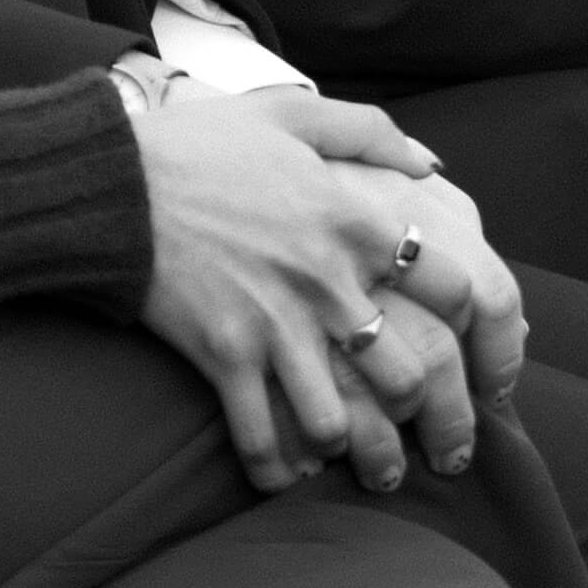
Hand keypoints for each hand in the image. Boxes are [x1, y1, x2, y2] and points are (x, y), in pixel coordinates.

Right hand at [133, 89, 524, 490]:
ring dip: (350, 447)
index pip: (456, 284)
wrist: (109, 181)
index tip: (473, 349)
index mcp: (355, 221)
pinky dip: (277, 467)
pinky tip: (287, 473)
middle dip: (420, 412)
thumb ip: (371, 132)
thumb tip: (431, 166)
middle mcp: (328, 281)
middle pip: (410, 374)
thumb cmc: (200, 147)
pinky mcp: (223, 356)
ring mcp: (275, 324)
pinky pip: (261, 435)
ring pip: (340, 421)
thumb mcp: (292, 115)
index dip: (479, 326)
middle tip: (420, 431)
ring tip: (357, 458)